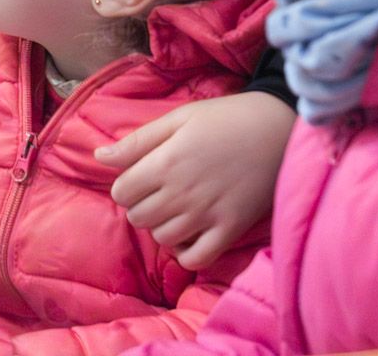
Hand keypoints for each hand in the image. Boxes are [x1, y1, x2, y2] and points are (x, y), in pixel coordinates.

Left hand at [96, 92, 294, 269]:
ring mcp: (207, 214)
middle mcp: (182, 193)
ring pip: (163, 238)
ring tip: (176, 209)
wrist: (278, 128)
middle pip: (138, 217)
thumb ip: (137, 141)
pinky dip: (186, 253)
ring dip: (162, 226)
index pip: (121, 192)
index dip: (126, 185)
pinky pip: (196, 259)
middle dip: (140, 205)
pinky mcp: (231, 229)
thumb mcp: (178, 118)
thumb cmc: (225, 118)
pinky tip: (190, 234)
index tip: (140, 176)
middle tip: (158, 192)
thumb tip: (99, 157)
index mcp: (166, 162)